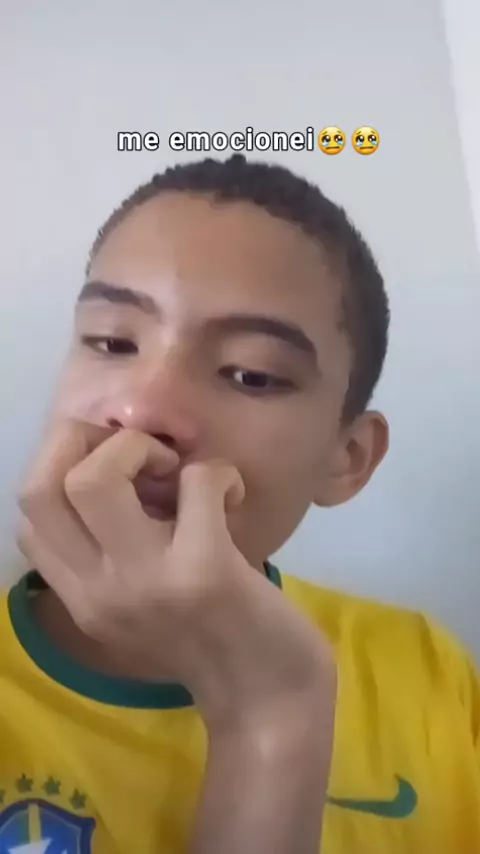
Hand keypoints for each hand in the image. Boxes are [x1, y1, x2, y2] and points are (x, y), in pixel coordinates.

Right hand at [18, 420, 335, 731]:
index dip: (65, 467)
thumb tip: (118, 468)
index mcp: (80, 596)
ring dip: (137, 448)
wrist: (267, 702)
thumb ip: (111, 555)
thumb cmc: (208, 644)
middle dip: (83, 440)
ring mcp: (146, 580)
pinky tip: (232, 495)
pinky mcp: (204, 570)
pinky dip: (219, 473)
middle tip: (140, 460)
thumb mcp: (137, 608)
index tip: (116, 471)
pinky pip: (198, 481)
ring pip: (93, 477)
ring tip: (175, 473)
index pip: (28, 513)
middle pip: (39, 485)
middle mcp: (98, 590)